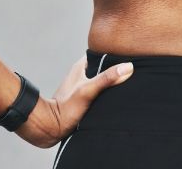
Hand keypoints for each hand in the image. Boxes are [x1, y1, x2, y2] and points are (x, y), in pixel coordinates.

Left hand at [14, 54, 133, 147]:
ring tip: (125, 87)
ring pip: (101, 80)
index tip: (129, 57)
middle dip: (115, 71)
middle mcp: (81, 74)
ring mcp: (82, 86)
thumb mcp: (88, 90)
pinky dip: (106, 94)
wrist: (52, 128)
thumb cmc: (66, 109)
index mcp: (81, 66)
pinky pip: (99, 91)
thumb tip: (128, 67)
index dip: (114, 55)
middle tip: (130, 74)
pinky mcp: (83, 98)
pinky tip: (114, 99)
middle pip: (103, 67)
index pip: (101, 53)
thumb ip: (106, 78)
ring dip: (110, 84)